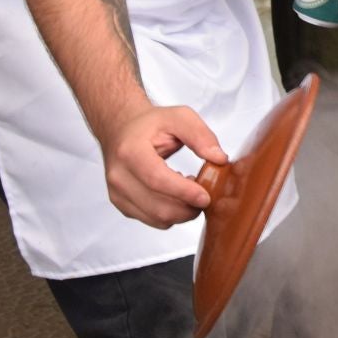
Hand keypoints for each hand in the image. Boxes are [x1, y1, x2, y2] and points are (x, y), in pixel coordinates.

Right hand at [98, 103, 228, 228]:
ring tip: (191, 190)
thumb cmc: (150, 124)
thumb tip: (219, 159)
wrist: (120, 129)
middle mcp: (119, 175)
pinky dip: (172, 214)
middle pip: (158, 206)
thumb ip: (200, 135)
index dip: (183, 192)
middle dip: (189, 207)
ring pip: (157, 218)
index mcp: (130, 151)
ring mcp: (117, 193)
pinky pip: (153, 220)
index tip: (206, 196)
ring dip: (182, 212)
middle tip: (207, 194)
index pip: (157, 179)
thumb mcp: (178, 117)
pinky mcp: (122, 205)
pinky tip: (177, 196)